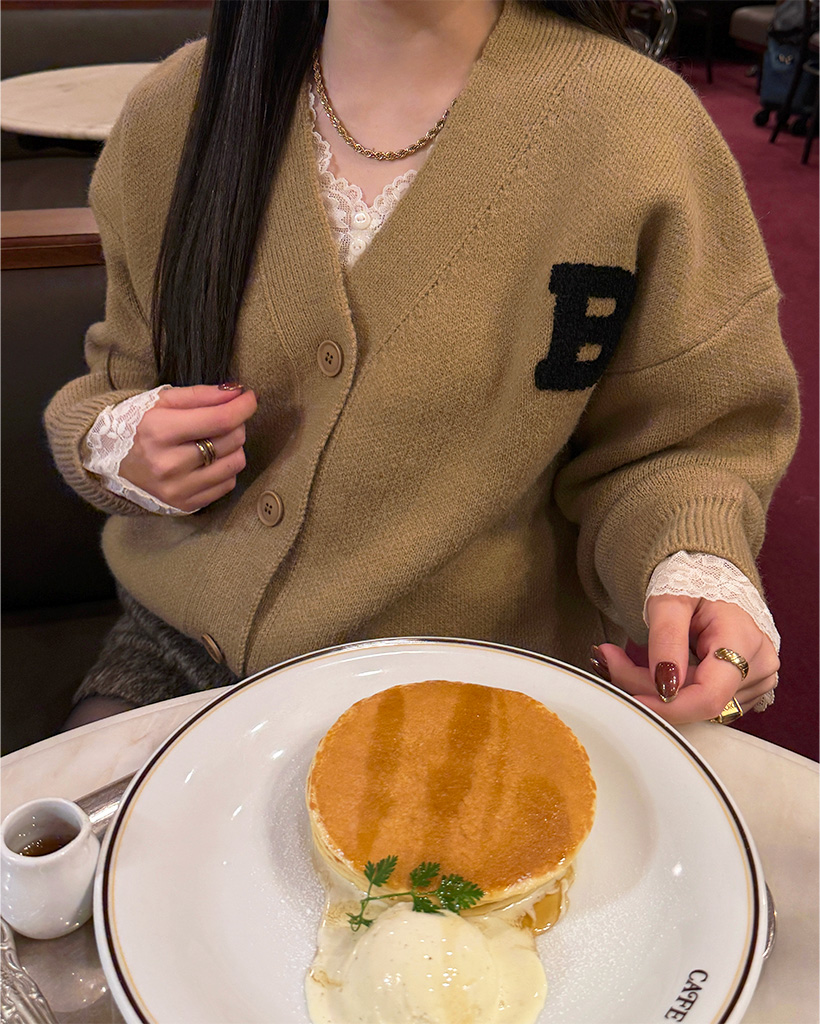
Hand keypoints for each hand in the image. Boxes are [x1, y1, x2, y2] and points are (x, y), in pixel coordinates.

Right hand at [118, 384, 256, 511]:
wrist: (112, 464)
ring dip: (234, 447)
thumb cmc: (139, 426)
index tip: (250, 397)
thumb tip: (237, 392)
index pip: (219, 419)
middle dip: (235, 424)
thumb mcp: (161, 402)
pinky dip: (226, 469)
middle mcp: (168, 464)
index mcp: (159, 431)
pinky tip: (209, 461)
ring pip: (235, 463)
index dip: (243, 406)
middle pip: (231, 439)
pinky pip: (227, 484)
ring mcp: (178, 488)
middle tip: (223, 418)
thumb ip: (201, 395)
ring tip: (215, 440)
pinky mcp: (185, 504)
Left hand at [593, 595, 778, 723]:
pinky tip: (658, 672)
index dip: (668, 707)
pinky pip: (704, 703)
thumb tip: (665, 687)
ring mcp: (757, 679)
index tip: (632, 698)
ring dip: (658, 691)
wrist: (711, 578)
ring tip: (630, 662)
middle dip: (650, 689)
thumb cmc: (693, 582)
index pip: (709, 696)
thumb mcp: (669, 600)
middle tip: (611, 662)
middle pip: (698, 702)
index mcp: (744, 640)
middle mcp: (759, 665)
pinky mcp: (746, 688)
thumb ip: (666, 640)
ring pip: (698, 707)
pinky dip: (674, 692)